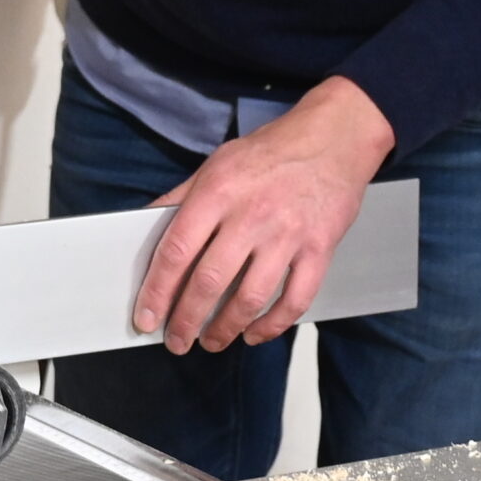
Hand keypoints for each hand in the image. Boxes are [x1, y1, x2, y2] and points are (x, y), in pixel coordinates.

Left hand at [133, 75, 394, 353]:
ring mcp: (288, 235)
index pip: (177, 251)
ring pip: (250, 298)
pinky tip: (254, 333)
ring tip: (210, 342)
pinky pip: (294, 300)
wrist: (334, 137)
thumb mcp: (218, 163)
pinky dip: (272, 325)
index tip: (146, 317)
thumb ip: (182, 198)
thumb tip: (146, 227)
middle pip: (209, 282)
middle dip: (186, 320)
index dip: (157, 291)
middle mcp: (251, 215)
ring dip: (225, 329)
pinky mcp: (319, 249)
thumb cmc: (272, 151)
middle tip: (176, 341)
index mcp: (218, 192)